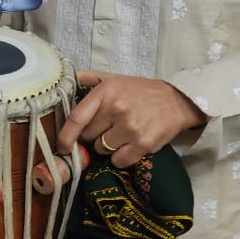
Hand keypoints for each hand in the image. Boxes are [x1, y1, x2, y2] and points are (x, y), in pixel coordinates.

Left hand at [57, 69, 207, 168]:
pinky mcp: (143, 144)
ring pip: (102, 150)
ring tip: (121, 134)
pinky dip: (121, 157)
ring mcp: (130, 127)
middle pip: (88, 137)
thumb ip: (88, 77)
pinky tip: (130, 145)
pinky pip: (119, 160)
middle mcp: (117, 108)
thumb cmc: (142, 91)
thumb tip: (66, 77)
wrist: (178, 101)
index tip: (62, 147)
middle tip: (106, 128)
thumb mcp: (114, 78)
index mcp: (106, 92)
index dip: (65, 136)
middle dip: (93, 136)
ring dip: (107, 147)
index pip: (77, 118)